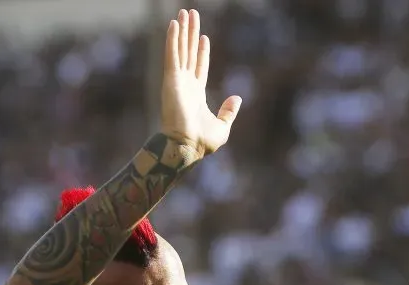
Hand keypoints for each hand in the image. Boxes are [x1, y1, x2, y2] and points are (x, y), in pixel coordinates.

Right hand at [160, 9, 241, 159]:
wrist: (187, 147)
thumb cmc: (202, 142)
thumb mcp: (223, 127)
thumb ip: (229, 111)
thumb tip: (238, 98)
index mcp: (196, 94)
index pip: (199, 67)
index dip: (201, 51)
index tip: (203, 37)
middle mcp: (185, 84)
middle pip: (188, 52)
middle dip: (190, 33)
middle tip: (190, 15)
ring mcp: (177, 81)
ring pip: (180, 49)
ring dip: (181, 30)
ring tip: (183, 12)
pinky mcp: (171, 79)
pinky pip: (172, 55)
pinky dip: (172, 39)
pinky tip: (174, 24)